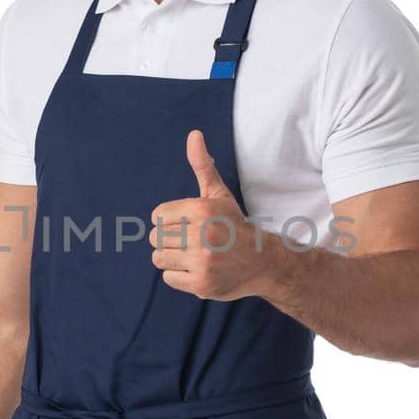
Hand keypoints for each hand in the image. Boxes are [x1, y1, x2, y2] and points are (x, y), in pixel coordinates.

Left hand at [148, 129, 277, 300]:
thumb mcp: (218, 194)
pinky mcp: (201, 284)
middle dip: (171, 239)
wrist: (263, 262)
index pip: (157, 216)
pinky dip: (179, 276)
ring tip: (193, 255)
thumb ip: (202, 165)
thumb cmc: (233, 224)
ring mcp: (202, 262)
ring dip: (172, 258)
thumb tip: (193, 134)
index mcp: (202, 210)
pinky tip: (198, 270)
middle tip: (193, 241)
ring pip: (158, 258)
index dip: (170, 220)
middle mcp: (202, 235)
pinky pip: (168, 278)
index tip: (190, 224)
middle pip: (155, 237)